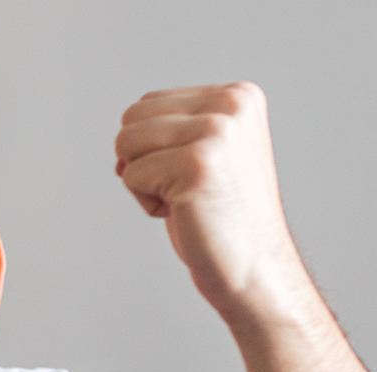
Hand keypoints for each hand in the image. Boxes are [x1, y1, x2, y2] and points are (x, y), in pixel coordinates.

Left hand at [113, 82, 315, 323]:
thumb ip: (168, 135)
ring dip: (145, 182)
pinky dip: (147, 203)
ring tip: (188, 200)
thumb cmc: (223, 221)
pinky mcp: (196, 163)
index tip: (196, 176)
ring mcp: (216, 131)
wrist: (256, 270)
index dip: (154, 149)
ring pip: (126, 142)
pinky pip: (131, 174)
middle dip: (144, 161)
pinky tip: (185, 213)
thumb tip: (120, 147)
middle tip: (190, 191)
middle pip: (131, 117)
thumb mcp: (202, 159)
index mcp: (239, 95)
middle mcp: (231, 105)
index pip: (148, 104)